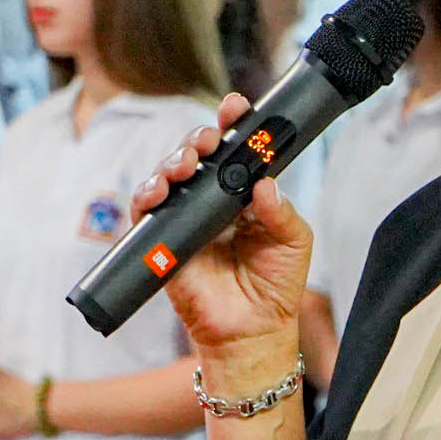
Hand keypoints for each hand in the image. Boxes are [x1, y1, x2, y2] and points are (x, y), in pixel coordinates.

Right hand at [129, 93, 315, 364]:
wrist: (252, 331)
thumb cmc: (275, 286)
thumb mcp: (294, 243)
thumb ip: (283, 211)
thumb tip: (264, 182)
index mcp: (244, 193)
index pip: (235, 150)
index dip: (232, 124)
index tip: (234, 108)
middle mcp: (212, 200)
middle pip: (197, 154)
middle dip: (198, 139)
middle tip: (207, 142)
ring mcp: (185, 218)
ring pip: (169, 175)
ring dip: (173, 162)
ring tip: (186, 165)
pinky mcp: (162, 240)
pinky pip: (146, 212)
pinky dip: (147, 196)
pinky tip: (158, 191)